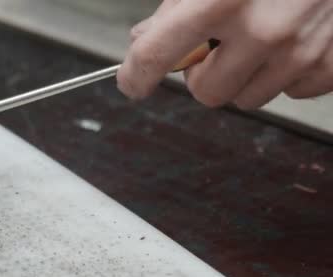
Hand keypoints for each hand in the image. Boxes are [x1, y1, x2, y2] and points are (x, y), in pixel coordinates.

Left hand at [117, 0, 332, 108]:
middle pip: (205, 93)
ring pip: (246, 98)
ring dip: (243, 75)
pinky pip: (289, 92)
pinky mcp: (330, 65)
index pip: (156, 55)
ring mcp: (302, 51)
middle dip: (203, 73)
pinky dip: (283, 72)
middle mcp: (264, 30)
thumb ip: (176, 5)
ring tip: (259, 35)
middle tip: (217, 44)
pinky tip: (292, 38)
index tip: (132, 82)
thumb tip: (144, 40)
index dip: (136, 75)